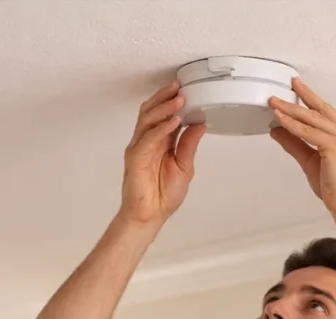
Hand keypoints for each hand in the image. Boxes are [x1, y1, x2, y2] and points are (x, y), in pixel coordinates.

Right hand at [118, 81, 205, 226]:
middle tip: (179, 86)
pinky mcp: (135, 157)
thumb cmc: (163, 195)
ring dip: (164, 108)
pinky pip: (148, 138)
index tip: (187, 88)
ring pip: (148, 119)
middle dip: (165, 97)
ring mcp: (139, 148)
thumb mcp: (185, 166)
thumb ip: (189, 144)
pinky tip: (173, 121)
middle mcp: (148, 141)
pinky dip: (161, 128)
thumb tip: (199, 123)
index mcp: (160, 142)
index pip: (165, 115)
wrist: (150, 216)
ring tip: (179, 99)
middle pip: (152, 111)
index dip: (173, 101)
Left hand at [269, 78, 335, 220]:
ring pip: (313, 119)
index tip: (300, 90)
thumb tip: (278, 131)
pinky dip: (292, 125)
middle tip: (288, 85)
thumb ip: (295, 144)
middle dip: (303, 96)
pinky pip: (309, 133)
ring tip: (275, 102)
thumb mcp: (311, 162)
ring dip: (292, 109)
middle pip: (322, 111)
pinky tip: (280, 119)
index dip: (312, 101)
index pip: (328, 113)